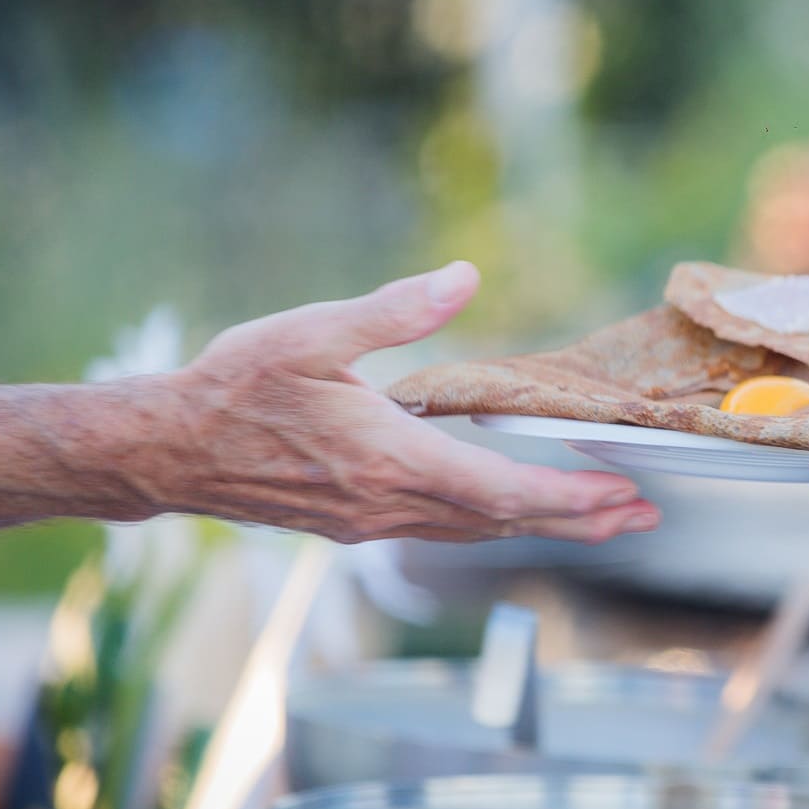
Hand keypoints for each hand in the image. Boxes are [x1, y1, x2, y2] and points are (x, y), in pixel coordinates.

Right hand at [153, 262, 657, 544]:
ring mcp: (372, 521)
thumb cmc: (234, 388)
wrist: (167, 450)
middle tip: (642, 516)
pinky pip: (443, 527)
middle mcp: (390, 504)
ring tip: (599, 520)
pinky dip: (492, 521)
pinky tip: (509, 509)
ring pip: (476, 530)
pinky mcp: (355, 523)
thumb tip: (463, 277)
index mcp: (391, 460)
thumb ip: (394, 311)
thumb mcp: (312, 333)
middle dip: (579, 521)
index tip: (624, 496)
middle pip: (504, 521)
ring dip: (542, 526)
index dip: (571, 497)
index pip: (503, 489)